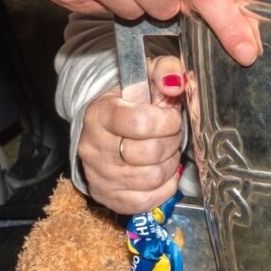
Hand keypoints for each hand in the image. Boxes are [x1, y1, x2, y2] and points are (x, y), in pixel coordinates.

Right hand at [79, 62, 189, 214]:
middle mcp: (93, 146)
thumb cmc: (134, 101)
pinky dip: (164, 187)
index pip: (141, 123)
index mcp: (100, 113)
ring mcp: (98, 175)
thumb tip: (176, 83)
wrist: (110, 126)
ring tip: (166, 150)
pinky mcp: (108, 196)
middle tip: (171, 134)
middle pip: (149, 153)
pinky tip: (162, 170)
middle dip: (171, 142)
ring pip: (151, 178)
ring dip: (169, 164)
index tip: (170, 116)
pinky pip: (146, 200)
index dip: (167, 121)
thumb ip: (167, 70)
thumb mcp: (148, 76)